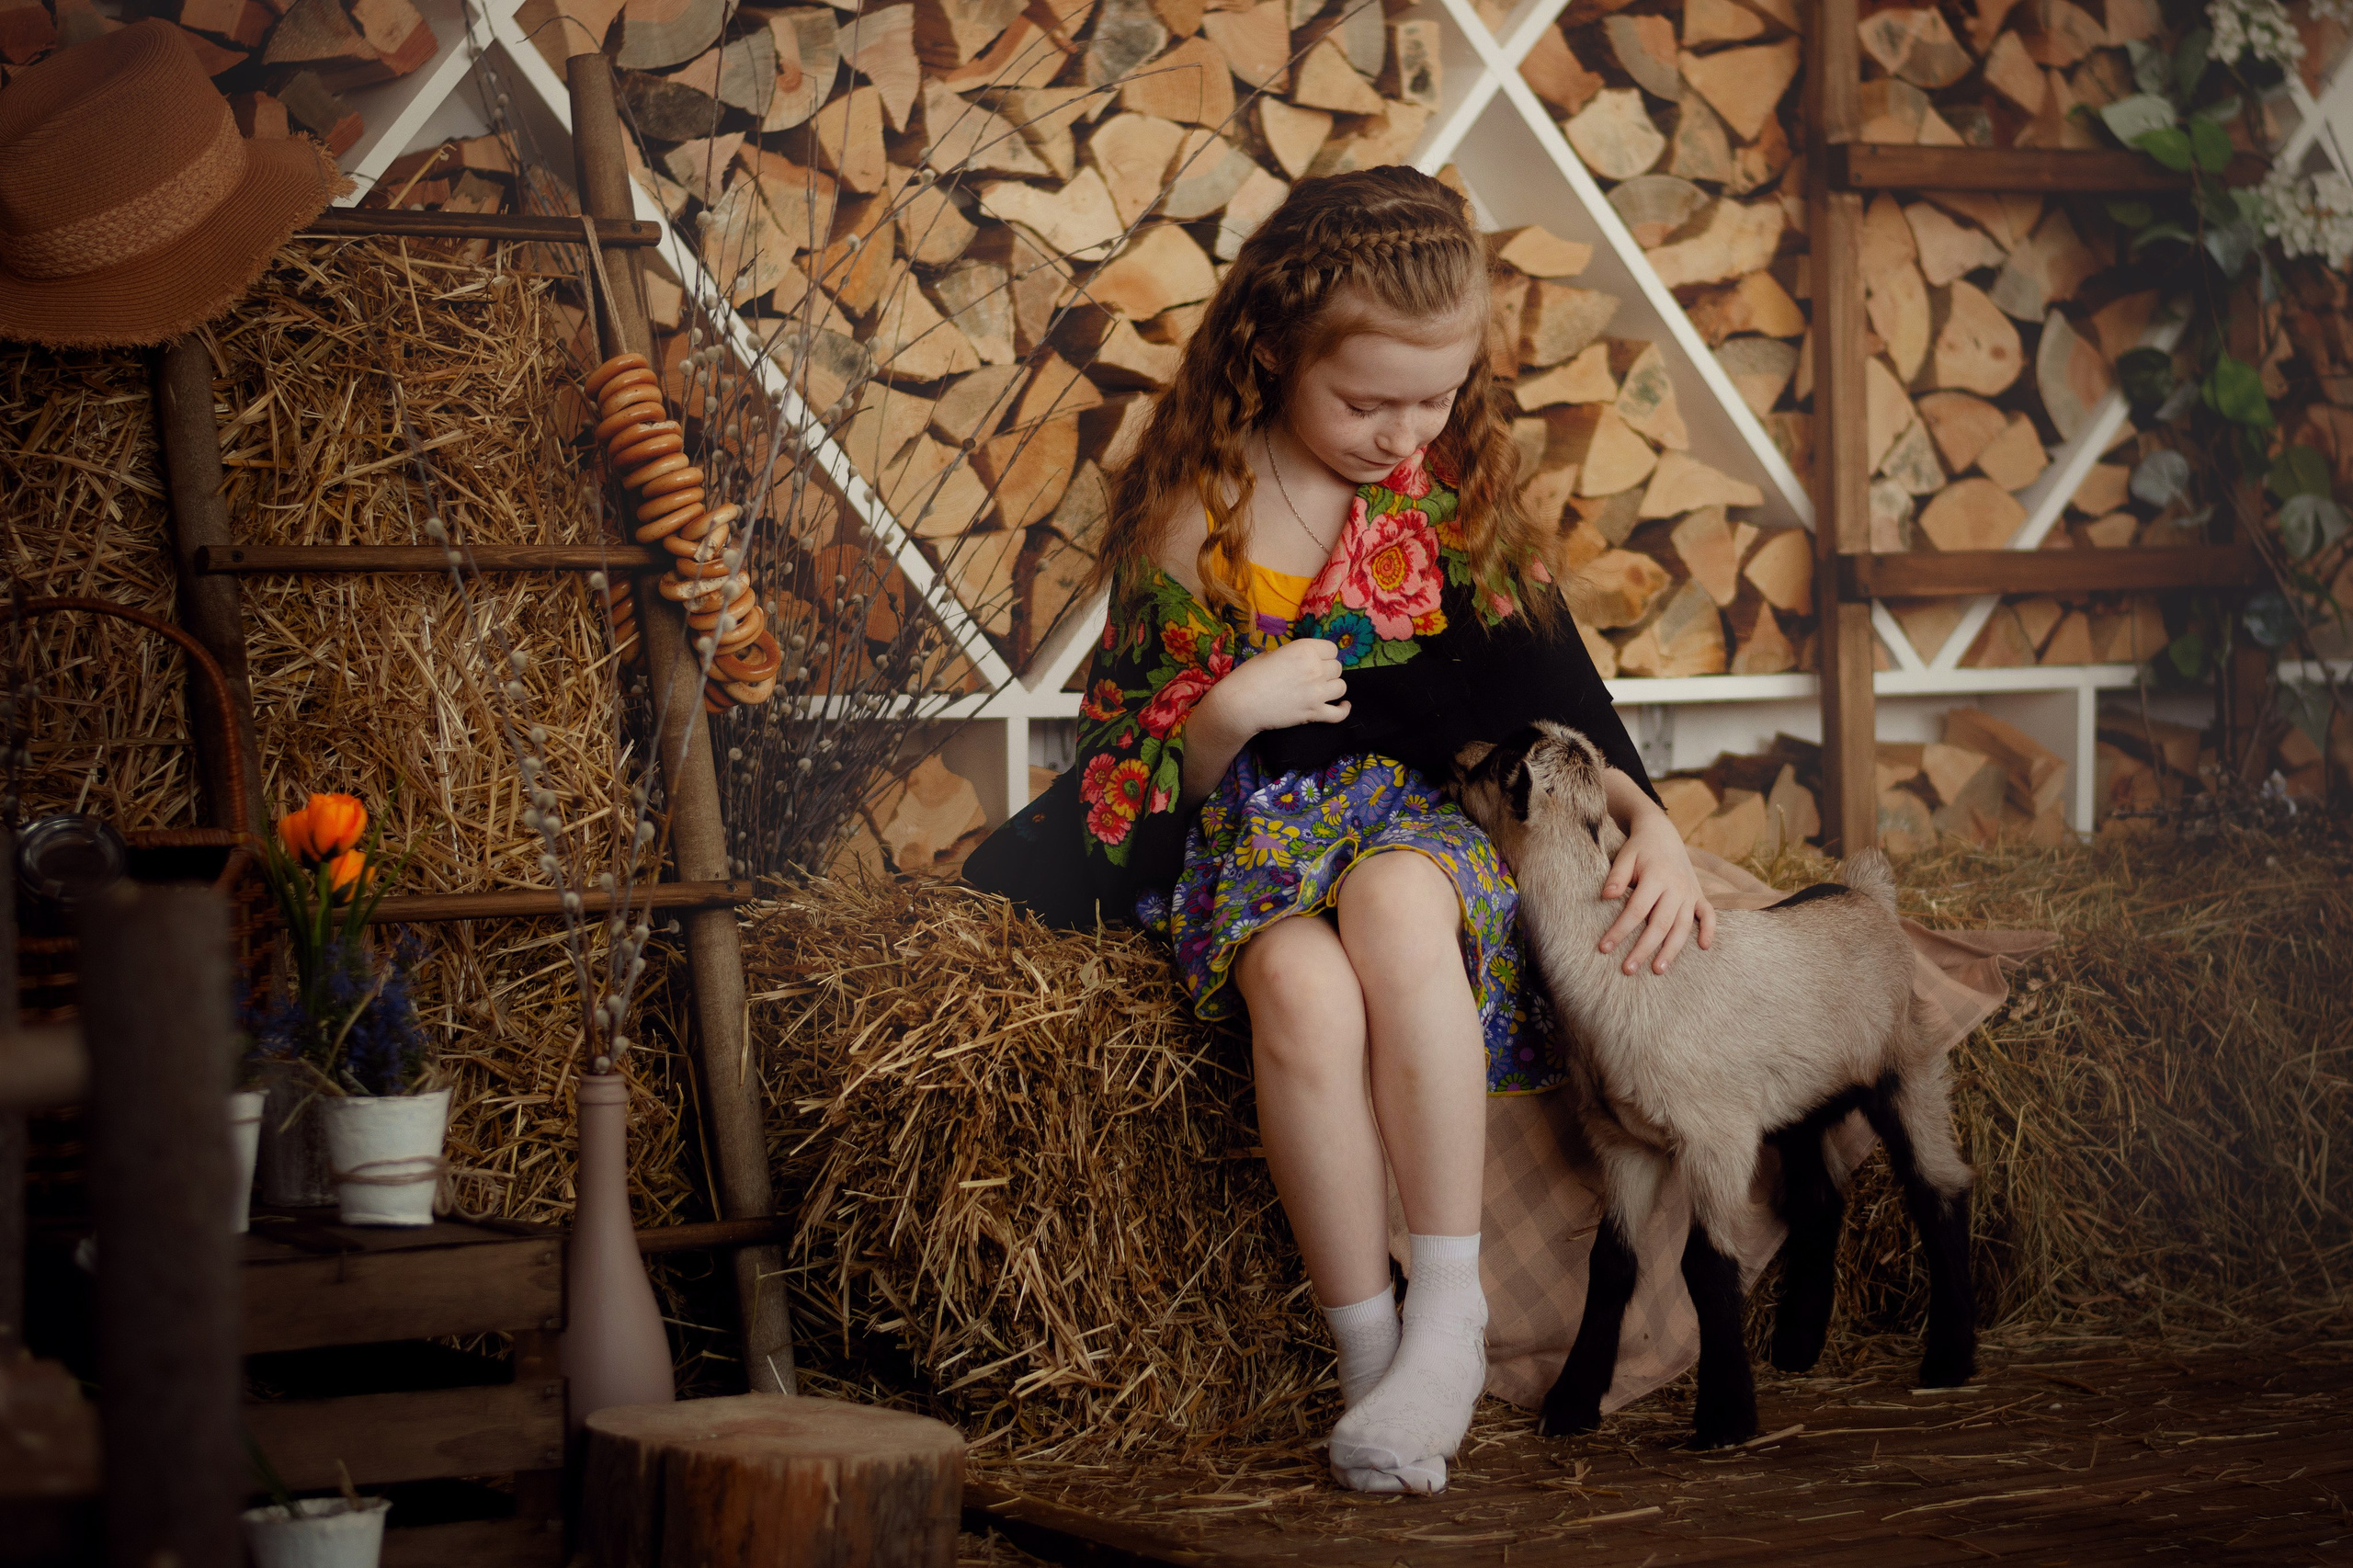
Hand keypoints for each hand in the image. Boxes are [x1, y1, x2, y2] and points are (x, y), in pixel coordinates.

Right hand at [1197, 637, 1348, 738]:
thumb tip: (1302, 660)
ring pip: (1341, 687)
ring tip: (1322, 689)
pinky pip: (1339, 713)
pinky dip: (1343, 710)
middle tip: (1313, 676)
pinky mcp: (1314, 713)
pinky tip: (1342, 706)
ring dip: (1333, 687)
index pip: (1332, 649)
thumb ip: (1293, 655)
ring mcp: (1317, 692)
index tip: (1315, 659)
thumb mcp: (1271, 654)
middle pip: (1337, 667)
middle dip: (1327, 671)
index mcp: (1304, 649)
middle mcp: (1315, 669)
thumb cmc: (1249, 676)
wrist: (1240, 704)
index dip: (1323, 654)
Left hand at [1597, 808, 1715, 975]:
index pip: (1637, 910)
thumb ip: (1617, 876)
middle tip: (1628, 969)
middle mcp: (1676, 887)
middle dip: (1644, 949)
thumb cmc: (1639, 848)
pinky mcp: (1699, 895)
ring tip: (1658, 970)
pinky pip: (1709, 915)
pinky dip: (1710, 930)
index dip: (1620, 930)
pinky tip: (1703, 947)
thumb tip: (1606, 896)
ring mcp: (1690, 892)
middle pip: (1661, 924)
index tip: (1604, 948)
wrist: (1662, 832)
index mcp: (1656, 877)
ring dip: (1672, 949)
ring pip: (1683, 926)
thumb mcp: (1625, 856)